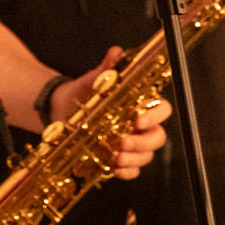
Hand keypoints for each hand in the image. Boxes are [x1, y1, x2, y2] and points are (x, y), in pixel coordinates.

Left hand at [50, 48, 170, 179]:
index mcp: (140, 105)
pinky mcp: (119, 159)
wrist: (62, 109)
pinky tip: (115, 169)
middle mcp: (140, 126)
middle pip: (157, 138)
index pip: (162, 110)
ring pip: (145, 156)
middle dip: (143, 142)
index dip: (156, 115)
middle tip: (123, 141)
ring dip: (134, 158)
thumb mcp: (94, 80)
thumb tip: (116, 52)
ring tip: (116, 157)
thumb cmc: (85, 93)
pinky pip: (132, 171)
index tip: (138, 118)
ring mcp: (131, 144)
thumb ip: (107, 69)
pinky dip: (127, 172)